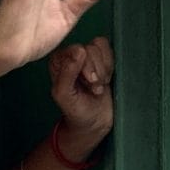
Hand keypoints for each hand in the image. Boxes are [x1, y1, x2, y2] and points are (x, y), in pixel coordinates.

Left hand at [49, 36, 114, 153]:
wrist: (94, 121)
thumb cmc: (76, 110)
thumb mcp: (65, 95)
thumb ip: (67, 73)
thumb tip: (80, 50)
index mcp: (58, 61)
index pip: (77, 49)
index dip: (87, 66)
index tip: (90, 83)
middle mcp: (71, 54)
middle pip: (91, 48)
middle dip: (97, 71)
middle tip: (95, 88)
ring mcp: (87, 54)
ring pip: (101, 47)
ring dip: (104, 69)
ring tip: (99, 85)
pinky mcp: (102, 57)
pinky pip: (110, 48)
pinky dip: (111, 65)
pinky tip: (106, 79)